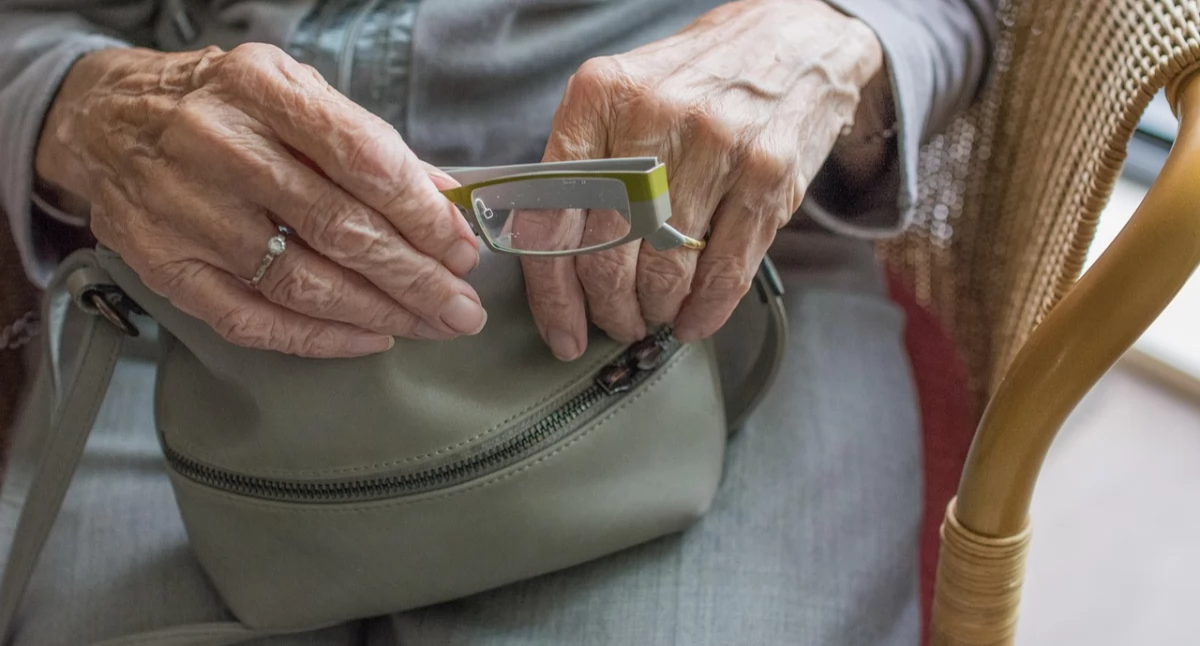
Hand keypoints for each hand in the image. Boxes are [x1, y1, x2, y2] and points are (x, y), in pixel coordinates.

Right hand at [36, 44, 485, 357]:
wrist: (106, 120)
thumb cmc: (224, 107)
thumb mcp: (295, 93)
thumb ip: (369, 143)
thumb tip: (446, 200)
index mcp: (261, 89)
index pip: (362, 159)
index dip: (422, 214)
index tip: (462, 249)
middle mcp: (218, 146)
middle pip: (338, 229)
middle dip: (415, 277)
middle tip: (462, 307)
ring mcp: (185, 211)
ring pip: (301, 282)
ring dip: (379, 313)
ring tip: (430, 326)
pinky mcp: (164, 265)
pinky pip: (252, 319)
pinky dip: (319, 338)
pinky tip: (368, 339)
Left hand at [523, 0, 884, 359]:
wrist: (791, 41)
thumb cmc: (694, 82)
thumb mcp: (623, 97)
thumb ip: (584, 166)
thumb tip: (549, 260)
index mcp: (598, 96)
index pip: (553, 216)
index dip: (553, 292)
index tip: (561, 330)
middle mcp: (653, 116)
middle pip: (607, 254)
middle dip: (609, 310)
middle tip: (615, 323)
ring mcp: (715, 145)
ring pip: (665, 271)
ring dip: (655, 313)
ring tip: (654, 316)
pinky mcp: (766, 174)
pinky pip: (724, 272)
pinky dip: (704, 311)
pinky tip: (693, 320)